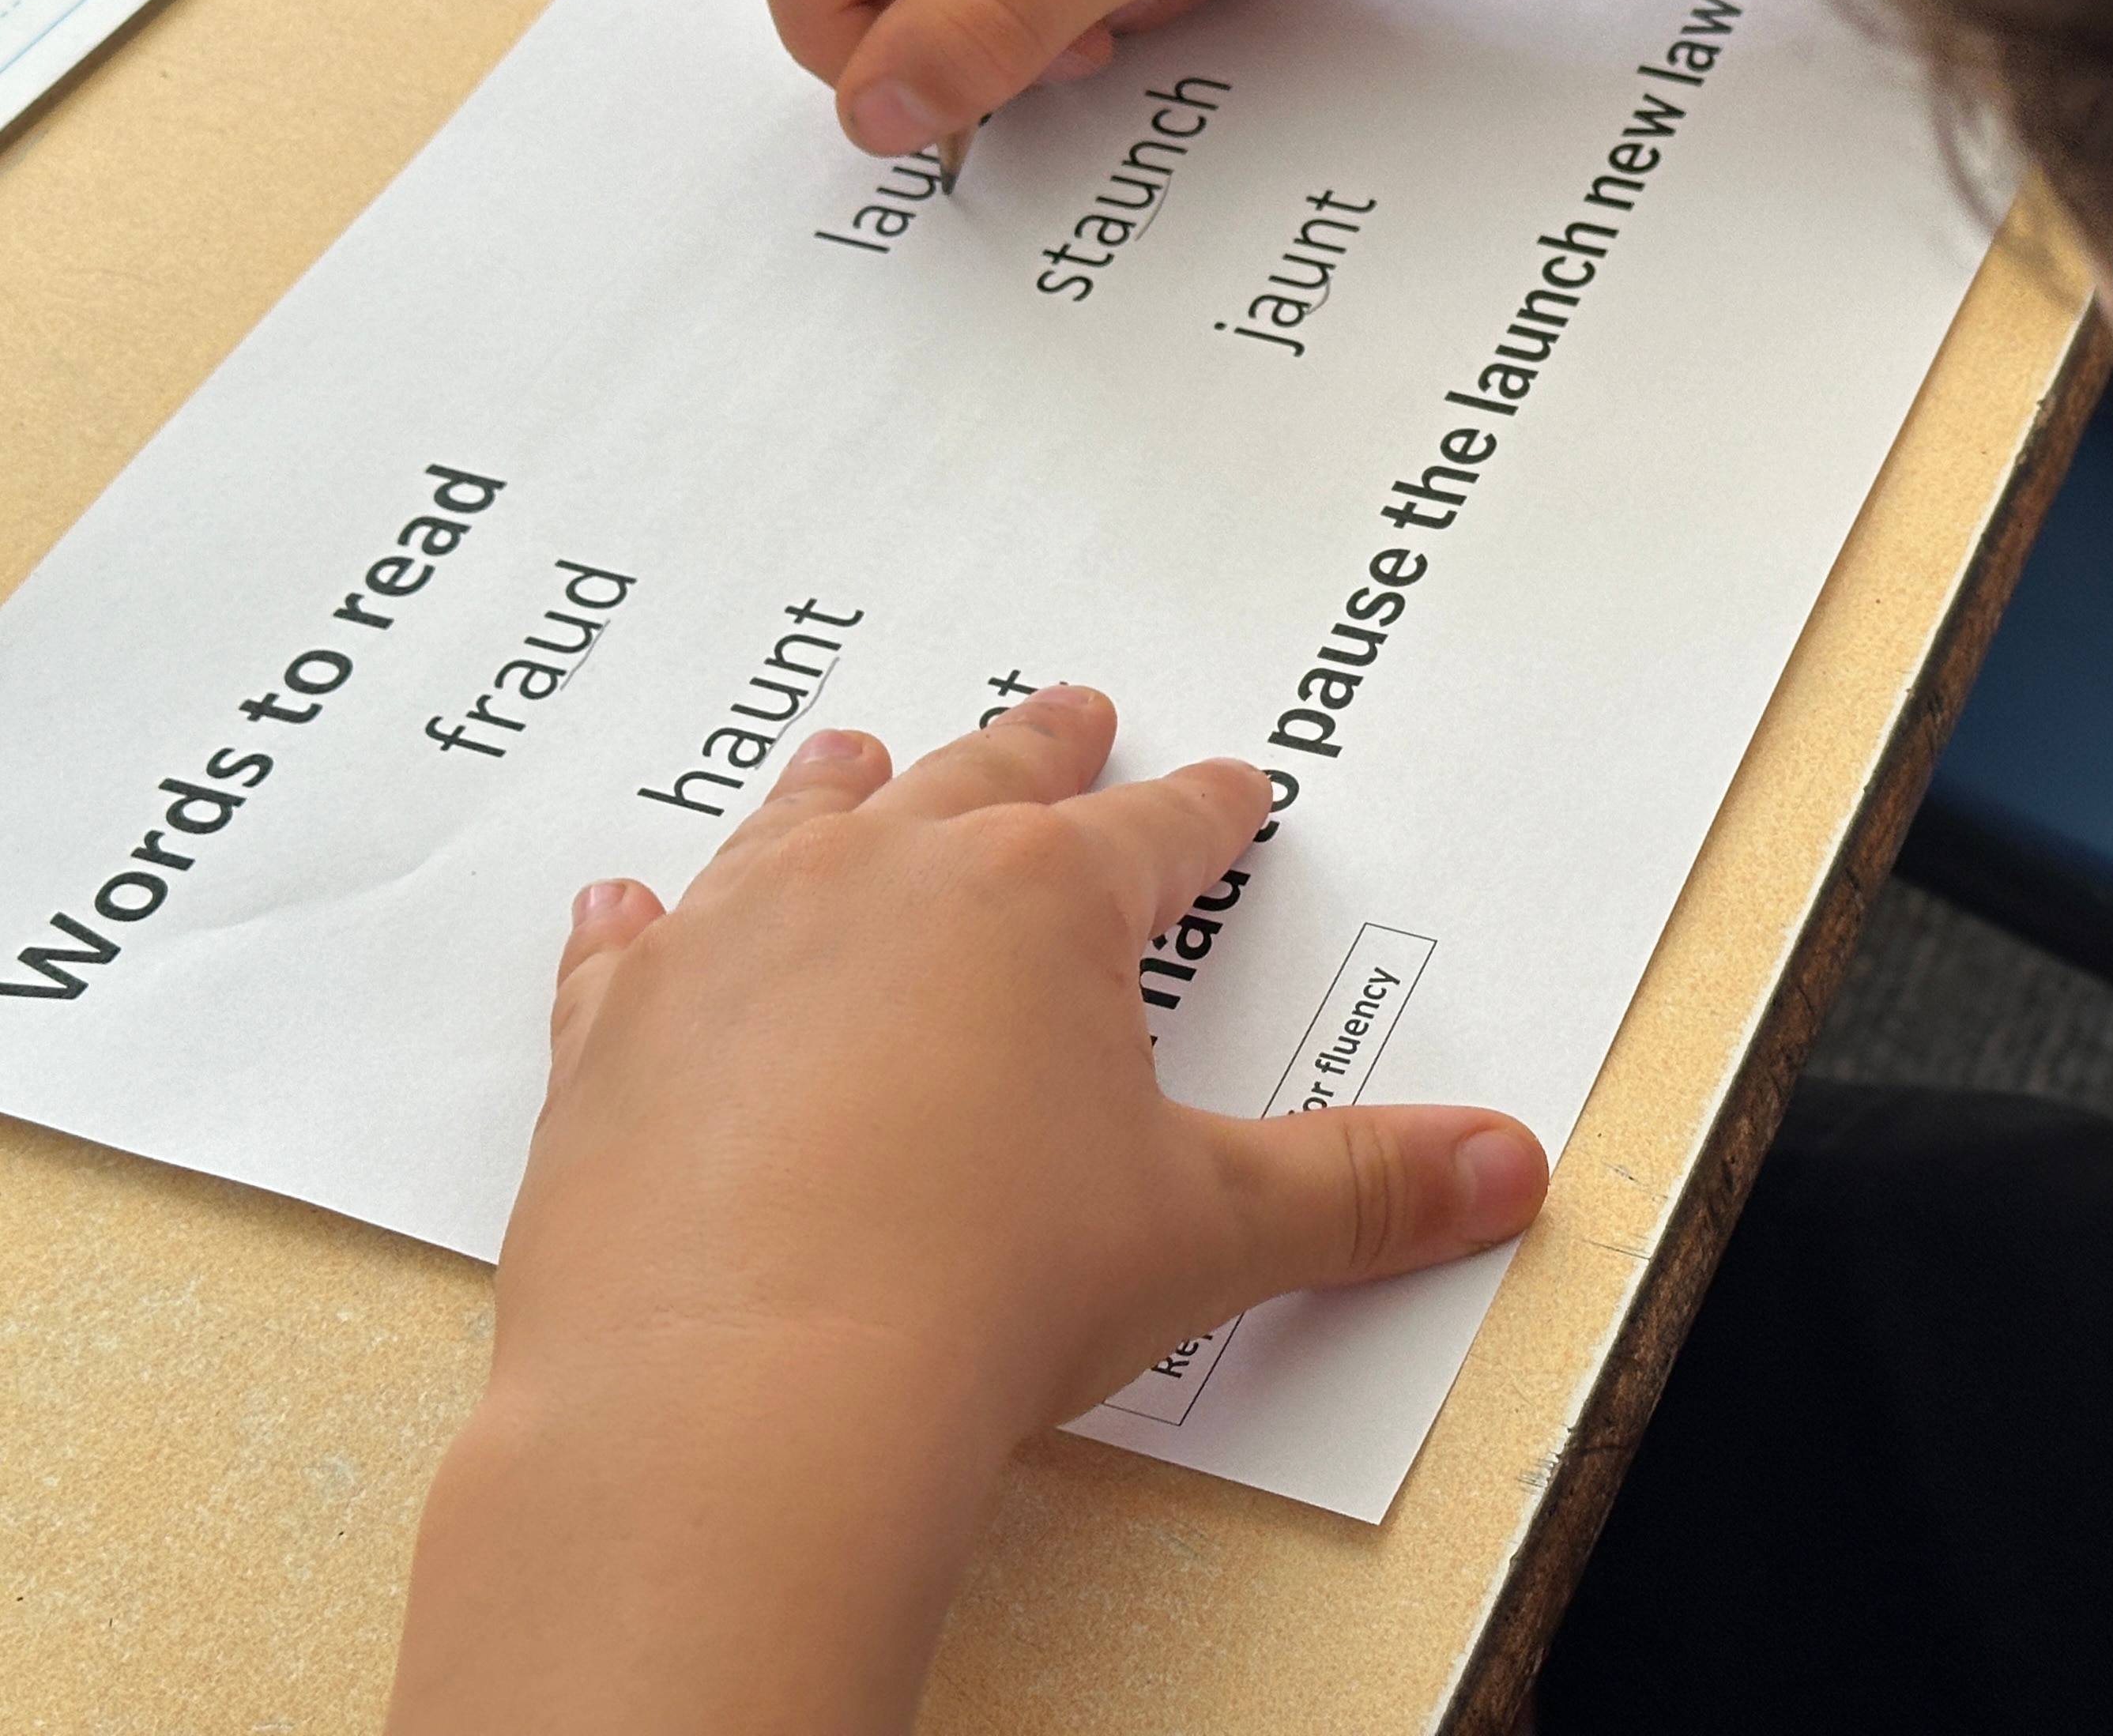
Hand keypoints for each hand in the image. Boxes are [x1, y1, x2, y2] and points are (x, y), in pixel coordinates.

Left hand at [386, 686, 1547, 1734]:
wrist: (741, 1399)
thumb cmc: (975, 1291)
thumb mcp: (1209, 1232)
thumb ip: (1361, 1189)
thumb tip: (1499, 1164)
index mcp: (1040, 900)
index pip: (1157, 833)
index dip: (1206, 813)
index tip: (1229, 789)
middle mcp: (881, 881)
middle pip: (980, 780)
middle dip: (1039, 750)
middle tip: (1071, 713)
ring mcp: (733, 944)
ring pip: (800, 826)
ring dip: (842, 788)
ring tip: (859, 753)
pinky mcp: (613, 1038)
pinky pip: (624, 949)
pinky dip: (636, 924)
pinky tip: (627, 905)